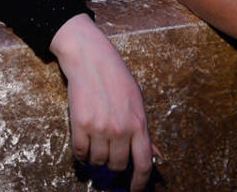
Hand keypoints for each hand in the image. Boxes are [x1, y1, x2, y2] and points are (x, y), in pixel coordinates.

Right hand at [50, 14, 152, 191]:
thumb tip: (156, 155)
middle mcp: (121, 129)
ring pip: (99, 161)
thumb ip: (145, 131)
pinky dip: (82, 154)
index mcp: (139, 123)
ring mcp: (100, 128)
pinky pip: (80, 153)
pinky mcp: (81, 124)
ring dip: (97, 158)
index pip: (144, 164)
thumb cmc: (116, 77)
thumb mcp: (137, 101)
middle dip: (114, 164)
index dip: (140, 183)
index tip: (134, 191)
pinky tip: (84, 144)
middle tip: (110, 153)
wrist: (90, 58)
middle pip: (118, 165)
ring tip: (96, 144)